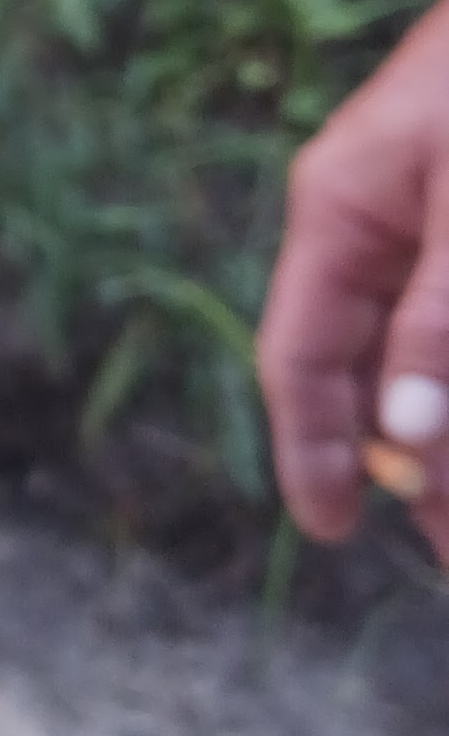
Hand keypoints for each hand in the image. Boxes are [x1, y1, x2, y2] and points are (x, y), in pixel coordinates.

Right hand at [260, 0, 448, 558]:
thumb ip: (443, 309)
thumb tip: (407, 433)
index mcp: (343, 204)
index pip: (299, 349)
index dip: (311, 445)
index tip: (337, 531)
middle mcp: (385, 216)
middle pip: (379, 363)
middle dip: (419, 462)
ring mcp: (440, 211)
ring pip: (435, 345)